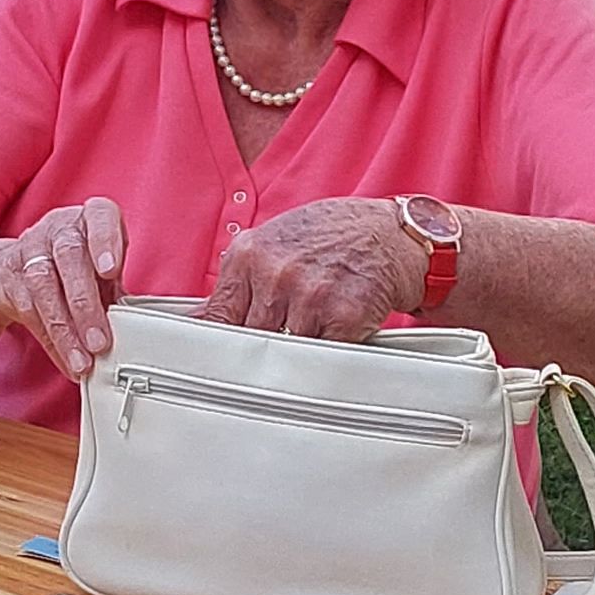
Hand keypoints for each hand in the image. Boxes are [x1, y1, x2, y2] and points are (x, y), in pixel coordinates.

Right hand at [0, 198, 130, 379]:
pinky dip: (52, 341)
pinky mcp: (12, 277)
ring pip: (45, 285)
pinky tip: (68, 360)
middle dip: (85, 302)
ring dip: (66, 329)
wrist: (14, 266)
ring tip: (83, 360)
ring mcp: (31, 250)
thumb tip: (142, 333)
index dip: (105, 241)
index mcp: (90, 220)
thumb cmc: (74, 267)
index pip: (99, 216)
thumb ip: (118, 292)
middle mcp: (58, 229)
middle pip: (70, 256)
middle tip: (100, 341)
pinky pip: (30, 310)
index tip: (110, 271)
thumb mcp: (100, 270)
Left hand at [203, 194, 421, 341]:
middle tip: (273, 350)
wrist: (389, 232)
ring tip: (312, 333)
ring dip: (295, 355)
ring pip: (284, 353)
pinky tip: (334, 335)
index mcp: (250, 256)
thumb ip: (239, 282)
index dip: (217, 344)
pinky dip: (326, 357)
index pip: (217, 317)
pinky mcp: (345, 317)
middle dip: (259, 350)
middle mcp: (276, 274)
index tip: (215, 361)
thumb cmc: (330, 237)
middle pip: (249, 339)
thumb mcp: (272, 245)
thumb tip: (205, 320)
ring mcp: (310, 296)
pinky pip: (321, 358)